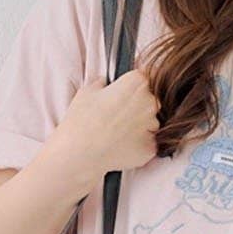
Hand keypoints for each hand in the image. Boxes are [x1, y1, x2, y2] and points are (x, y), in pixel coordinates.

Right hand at [49, 70, 159, 185]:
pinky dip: (139, 145)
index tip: (122, 96)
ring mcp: (152, 126)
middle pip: (149, 101)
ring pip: (151, 123)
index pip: (141, 80)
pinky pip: (149, 144)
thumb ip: (102, 83)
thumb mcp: (87, 91)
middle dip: (137, 108)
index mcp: (136, 82)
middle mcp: (149, 101)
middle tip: (117, 118)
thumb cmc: (82, 120)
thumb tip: (105, 83)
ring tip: (118, 134)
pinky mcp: (151, 148)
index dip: (130, 89)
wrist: (80, 153)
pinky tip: (122, 146)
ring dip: (139, 127)